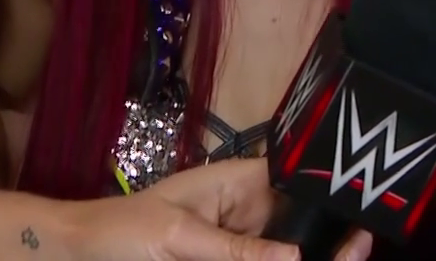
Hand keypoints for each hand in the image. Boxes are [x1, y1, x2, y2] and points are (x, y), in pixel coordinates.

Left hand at [63, 160, 371, 260]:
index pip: (298, 182)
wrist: (74, 256)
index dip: (330, 197)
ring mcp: (237, 245)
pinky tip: (301, 260)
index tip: (361, 223)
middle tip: (358, 254)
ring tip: (344, 256)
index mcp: (238, 184)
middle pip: (302, 227)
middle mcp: (247, 214)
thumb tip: (297, 260)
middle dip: (327, 244)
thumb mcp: (176, 237)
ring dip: (306, 255)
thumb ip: (234, 251)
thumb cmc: (117, 232)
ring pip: (285, 254)